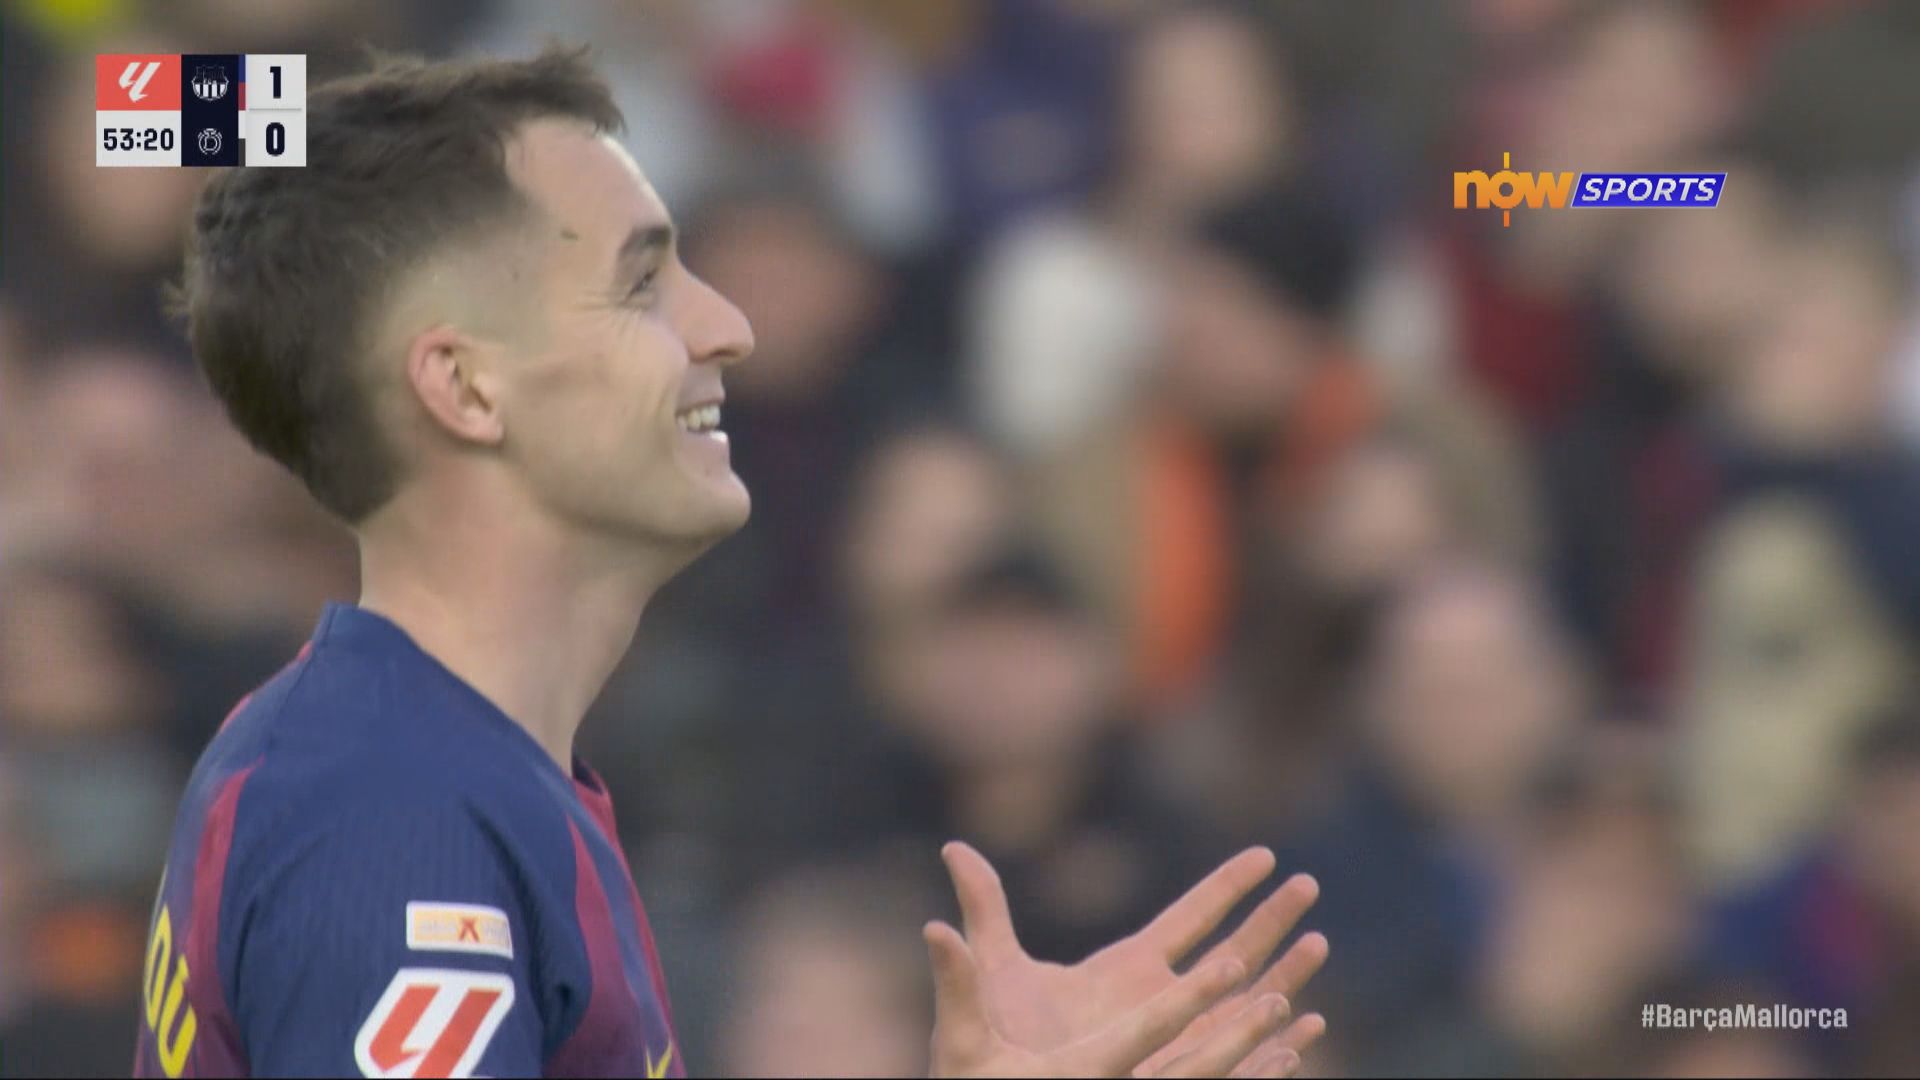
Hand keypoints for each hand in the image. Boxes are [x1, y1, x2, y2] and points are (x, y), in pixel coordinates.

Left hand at [927, 842, 1327, 1077]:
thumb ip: (984, 908)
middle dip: (1272, 920)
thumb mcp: (993, 971)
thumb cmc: (994, 1045)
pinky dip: (1273, 1050)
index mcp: (1127, 968)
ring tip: (1320, 944)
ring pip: (1243, 1007)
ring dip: (1284, 977)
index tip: (1265, 853)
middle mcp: (1160, 1002)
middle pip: (1231, 952)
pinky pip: (1234, 1068)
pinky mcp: (1172, 1079)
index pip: (1189, 918)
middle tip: (1311, 884)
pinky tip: (1304, 1033)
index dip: (1227, 885)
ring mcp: (1173, 1045)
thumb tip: (952, 847)